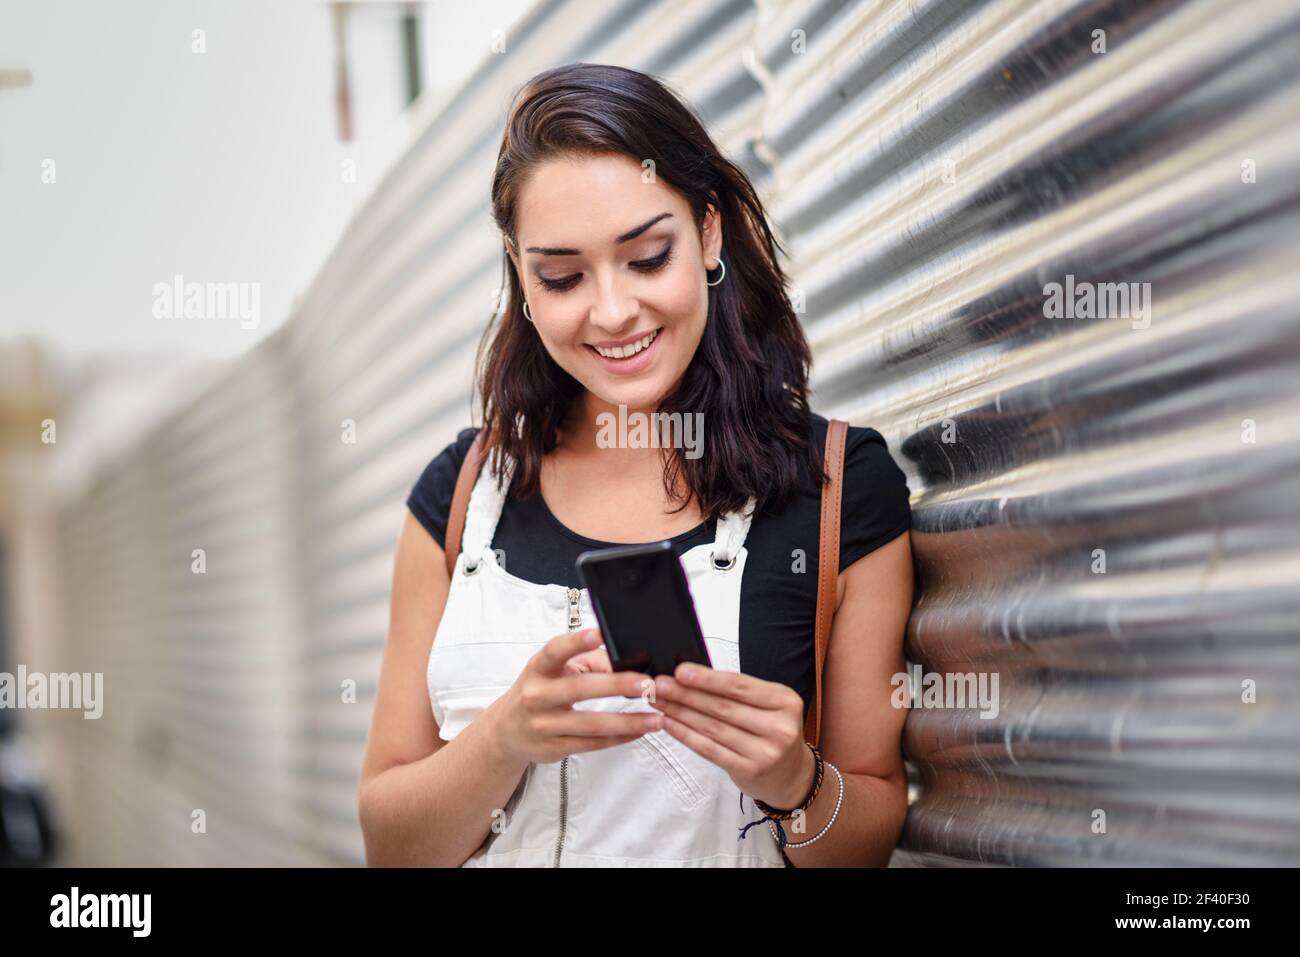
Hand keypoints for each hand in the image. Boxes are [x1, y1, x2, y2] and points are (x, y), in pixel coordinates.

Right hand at [485, 627, 660, 765]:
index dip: (576, 642)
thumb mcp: (553, 670)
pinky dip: (619, 738)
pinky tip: (639, 731)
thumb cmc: (538, 691)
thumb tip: (626, 663)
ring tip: (656, 717)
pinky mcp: (554, 748)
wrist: (506, 731)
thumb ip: (588, 662)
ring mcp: (544, 725)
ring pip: (591, 724)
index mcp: (538, 669)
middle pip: (580, 689)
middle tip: (646, 683)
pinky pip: (592, 743)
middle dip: (616, 685)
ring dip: (628, 721)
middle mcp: (537, 696)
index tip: (599, 634)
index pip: (555, 651)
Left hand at [650, 663, 813, 809]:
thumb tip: (691, 675)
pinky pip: (710, 749)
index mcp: (785, 701)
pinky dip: (686, 735)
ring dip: (681, 713)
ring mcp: (765, 752)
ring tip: (659, 701)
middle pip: (723, 706)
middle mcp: (779, 727)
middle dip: (686, 694)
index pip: (740, 686)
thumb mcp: (770, 705)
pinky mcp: (748, 771)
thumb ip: (738, 691)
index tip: (680, 671)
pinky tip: (669, 724)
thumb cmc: (773, 731)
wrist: (792, 775)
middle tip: (660, 685)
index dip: (707, 678)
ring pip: (713, 728)